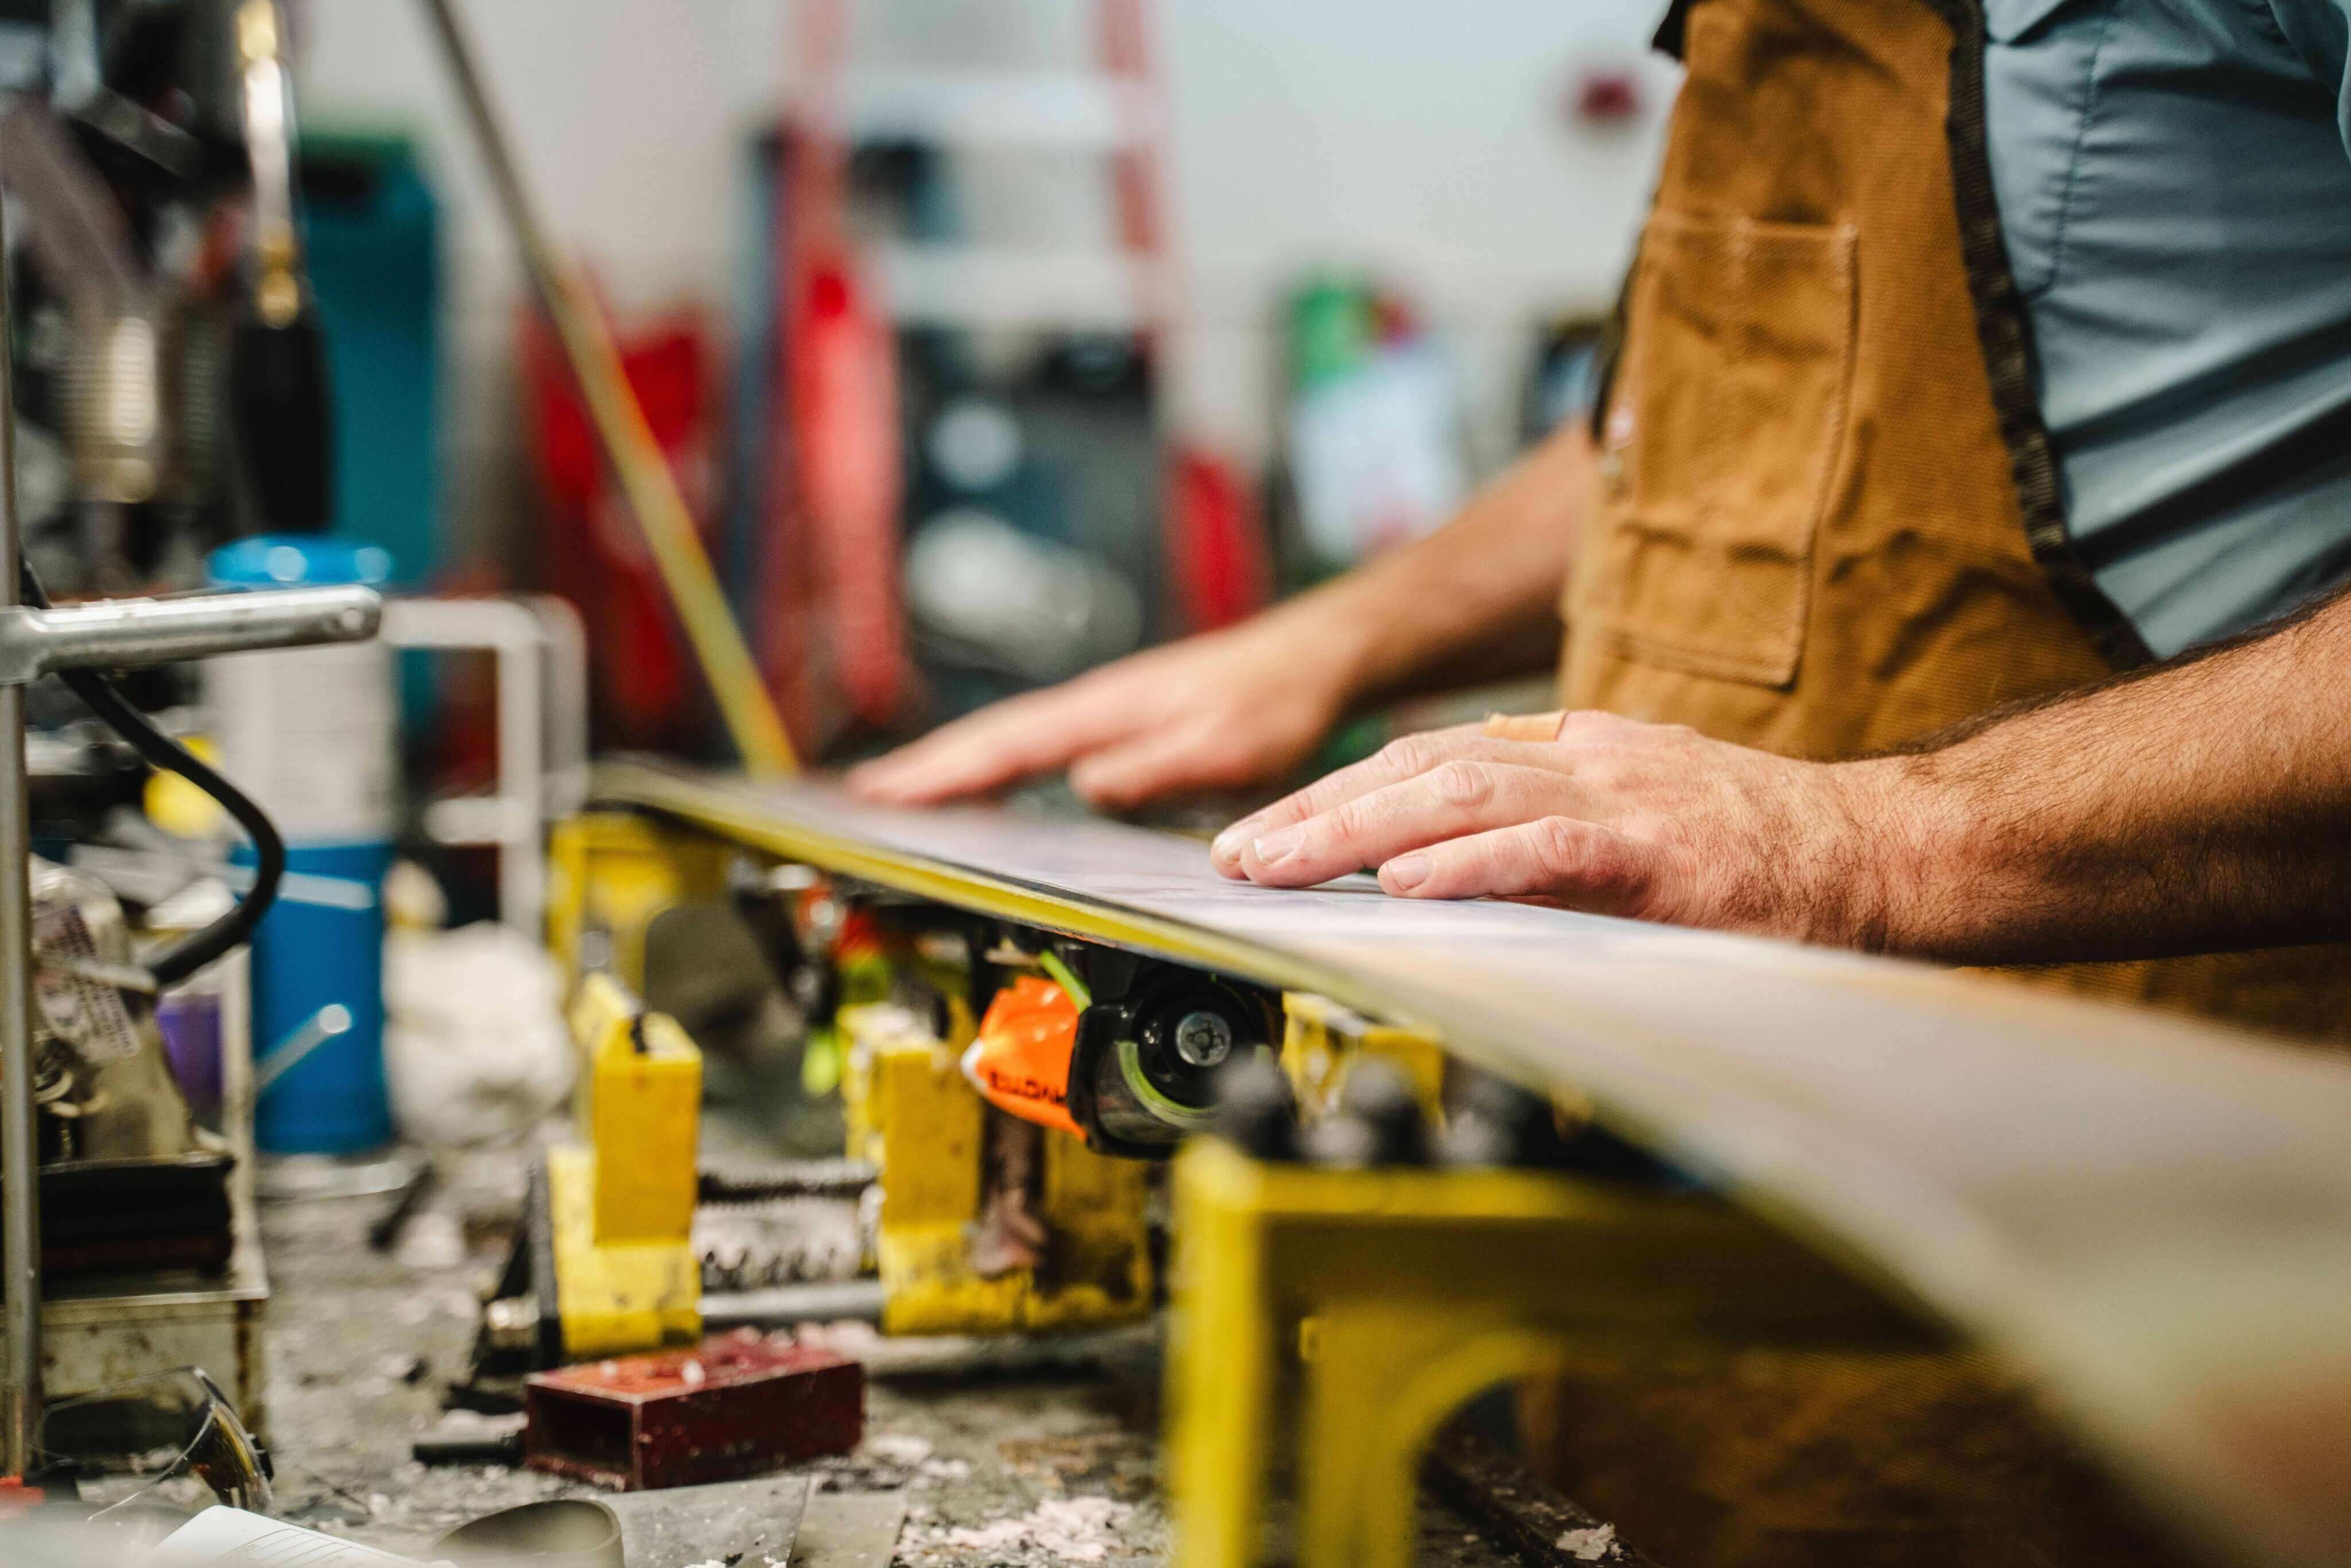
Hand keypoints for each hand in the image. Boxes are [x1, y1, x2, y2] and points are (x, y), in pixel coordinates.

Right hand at [848, 611, 1357, 809]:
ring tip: (904, 794)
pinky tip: (998, 786)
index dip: (940, 774)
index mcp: (1105, 710)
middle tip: (861, 798)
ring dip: (957, 766)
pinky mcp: (1130, 722)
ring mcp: (1111, 711)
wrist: (1322, 657)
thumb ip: (1154, 768)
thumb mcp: (1224, 747)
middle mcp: (1097, 706)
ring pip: (1013, 740)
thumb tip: (1084, 785)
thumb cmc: (1279, 700)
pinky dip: (1003, 765)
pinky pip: (1044, 746)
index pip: (1004, 745)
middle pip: (991, 739)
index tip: (880, 795)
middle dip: (925, 768)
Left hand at [1211, 710, 1913, 948]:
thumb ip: (1540, 843)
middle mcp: (1582, 757)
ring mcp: (1620, 796)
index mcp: (1571, 750)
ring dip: (1357, 829)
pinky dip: (1469, 865)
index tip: (1262, 830)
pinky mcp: (1659, 851)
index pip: (1425, 757)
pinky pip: (1547, 849)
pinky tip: (1403, 884)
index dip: (1334, 790)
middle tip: (1235, 851)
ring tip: (1280, 864)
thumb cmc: (1758, 857)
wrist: (1880, 854)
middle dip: (1317, 808)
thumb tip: (1440, 875)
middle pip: (1419, 765)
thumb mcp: (1631, 830)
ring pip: (1461, 795)